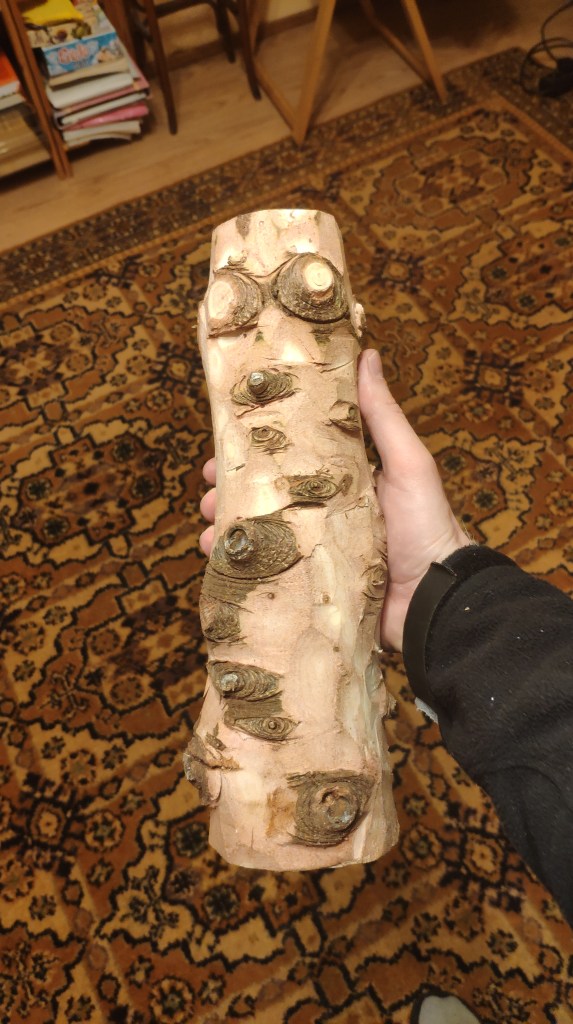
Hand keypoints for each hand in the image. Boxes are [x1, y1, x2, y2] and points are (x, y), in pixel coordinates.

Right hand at [198, 348, 470, 651]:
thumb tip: (366, 356)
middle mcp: (326, 514)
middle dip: (232, 489)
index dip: (257, 448)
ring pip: (261, 533)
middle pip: (268, 495)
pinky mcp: (310, 587)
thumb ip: (383, 416)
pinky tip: (220, 561)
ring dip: (230, 526)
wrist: (437, 602)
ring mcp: (316, 551)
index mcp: (344, 481)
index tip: (225, 440)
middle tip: (208, 486)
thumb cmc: (429, 527)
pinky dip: (241, 567)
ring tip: (208, 526)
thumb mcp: (408, 464)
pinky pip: (268, 574)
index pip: (291, 457)